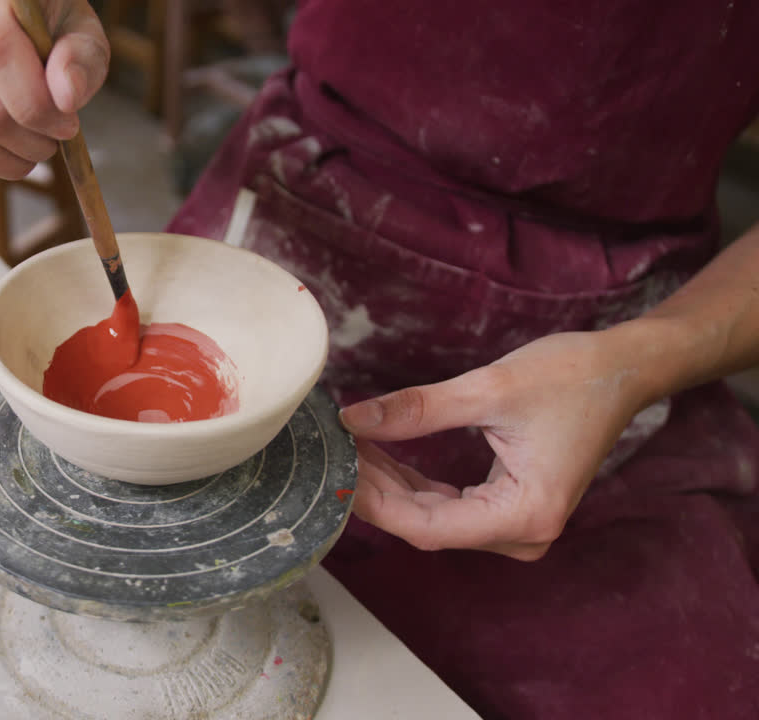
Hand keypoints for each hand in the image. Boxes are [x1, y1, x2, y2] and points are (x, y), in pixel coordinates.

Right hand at [0, 0, 108, 182]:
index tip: (66, 124)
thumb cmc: (46, 27)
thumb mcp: (80, 32)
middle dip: (28, 143)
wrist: (3, 16)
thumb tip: (66, 97)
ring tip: (25, 149)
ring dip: (2, 163)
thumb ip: (81, 59)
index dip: (36, 105)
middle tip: (49, 140)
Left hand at [339, 328, 653, 559]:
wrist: (620, 370)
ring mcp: (517, 524)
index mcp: (525, 514)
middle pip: (426, 525)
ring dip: (389, 486)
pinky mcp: (509, 507)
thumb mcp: (487, 389)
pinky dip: (412, 483)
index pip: (428, 526)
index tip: (336, 472)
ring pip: (433, 517)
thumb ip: (417, 410)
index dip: (375, 502)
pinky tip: (378, 455)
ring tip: (349, 449)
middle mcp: (523, 533)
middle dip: (376, 491)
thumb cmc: (570, 376)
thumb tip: (353, 420)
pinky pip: (448, 505)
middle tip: (332, 454)